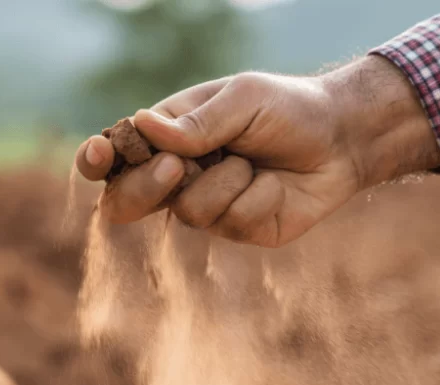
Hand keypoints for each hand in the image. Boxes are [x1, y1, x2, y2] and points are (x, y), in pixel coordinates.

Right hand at [74, 55, 439, 247]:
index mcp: (172, 135)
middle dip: (147, 187)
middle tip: (177, 168)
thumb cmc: (289, 109)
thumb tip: (142, 126)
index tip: (97, 155)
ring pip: (187, 212)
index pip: (119, 154)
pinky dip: (257, 198)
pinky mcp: (238, 229)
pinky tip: (274, 184)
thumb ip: (198, 122)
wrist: (342, 141)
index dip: (99, 159)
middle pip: (129, 199)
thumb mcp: (244, 100)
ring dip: (226, 183)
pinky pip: (231, 222)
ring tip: (255, 163)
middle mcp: (181, 174)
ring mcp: (208, 205)